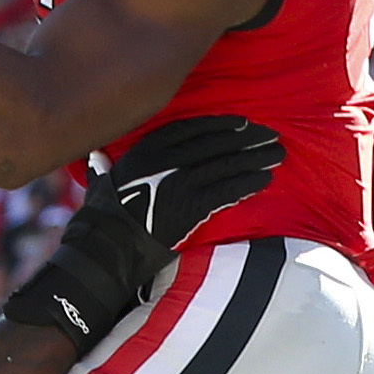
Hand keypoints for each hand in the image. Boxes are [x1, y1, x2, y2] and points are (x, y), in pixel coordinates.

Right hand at [7, 114, 286, 347]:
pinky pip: (227, 191)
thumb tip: (96, 158)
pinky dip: (248, 184)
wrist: (106, 249)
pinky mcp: (192, 207)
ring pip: (227, 165)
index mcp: (147, 148)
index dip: (222, 125)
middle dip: (248, 139)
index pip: (194, 128)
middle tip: (271, 137)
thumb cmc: (100, 219)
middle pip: (217, 143)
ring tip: (278, 155)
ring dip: (256, 159)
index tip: (243, 124)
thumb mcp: (99, 184)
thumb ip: (104, 168)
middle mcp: (167, 160)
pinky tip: (265, 181)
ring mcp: (181, 182)